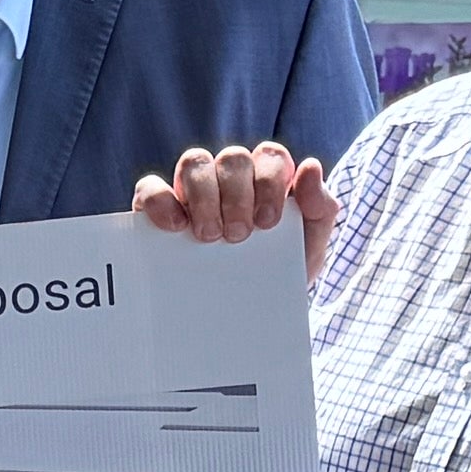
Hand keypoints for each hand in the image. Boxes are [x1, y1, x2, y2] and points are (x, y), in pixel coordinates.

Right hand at [135, 145, 335, 262]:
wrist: (247, 316)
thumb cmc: (280, 272)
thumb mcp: (309, 247)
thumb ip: (320, 209)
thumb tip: (310, 167)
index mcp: (266, 178)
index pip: (270, 155)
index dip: (269, 181)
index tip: (267, 222)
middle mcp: (229, 176)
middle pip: (232, 158)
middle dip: (237, 195)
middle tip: (238, 235)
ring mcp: (192, 190)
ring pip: (193, 163)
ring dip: (204, 197)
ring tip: (208, 236)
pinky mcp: (158, 208)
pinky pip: (150, 188)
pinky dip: (160, 200)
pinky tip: (174, 226)